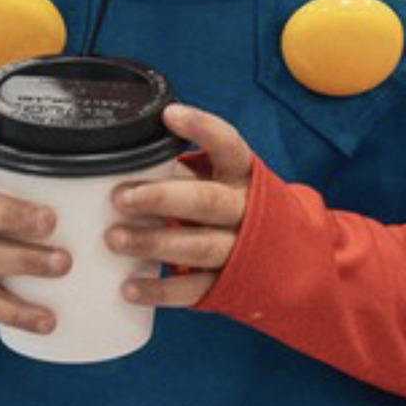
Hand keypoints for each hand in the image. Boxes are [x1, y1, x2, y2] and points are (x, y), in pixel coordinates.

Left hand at [106, 102, 252, 309]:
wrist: (291, 256)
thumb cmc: (237, 206)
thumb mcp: (223, 181)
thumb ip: (185, 172)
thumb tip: (125, 163)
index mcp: (242, 175)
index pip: (228, 145)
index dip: (202, 128)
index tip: (169, 115)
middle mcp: (245, 210)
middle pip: (206, 202)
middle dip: (162, 198)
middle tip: (121, 197)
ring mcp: (238, 250)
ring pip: (197, 246)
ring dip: (153, 243)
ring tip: (114, 238)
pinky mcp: (227, 284)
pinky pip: (192, 289)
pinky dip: (159, 289)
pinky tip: (130, 287)